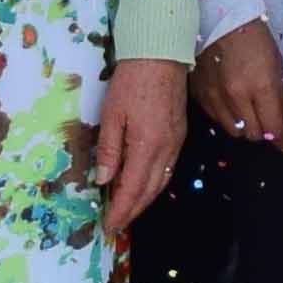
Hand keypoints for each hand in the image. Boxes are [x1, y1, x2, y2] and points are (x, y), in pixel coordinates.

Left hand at [86, 56, 190, 240]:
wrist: (161, 56)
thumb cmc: (131, 82)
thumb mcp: (111, 115)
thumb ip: (109, 150)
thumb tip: (103, 181)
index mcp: (147, 146)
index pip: (132, 190)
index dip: (120, 211)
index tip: (109, 226)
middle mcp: (166, 150)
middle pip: (149, 192)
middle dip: (132, 212)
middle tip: (116, 224)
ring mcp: (176, 143)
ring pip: (161, 182)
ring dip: (144, 200)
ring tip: (127, 210)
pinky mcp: (179, 135)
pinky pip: (168, 169)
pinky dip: (154, 184)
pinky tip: (143, 185)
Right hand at [194, 21, 282, 146]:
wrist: (221, 21)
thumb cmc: (253, 39)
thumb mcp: (276, 66)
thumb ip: (277, 97)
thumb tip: (279, 122)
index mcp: (261, 86)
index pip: (273, 128)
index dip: (282, 140)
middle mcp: (236, 96)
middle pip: (252, 134)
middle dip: (263, 131)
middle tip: (266, 121)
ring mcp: (216, 97)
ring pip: (233, 131)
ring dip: (244, 125)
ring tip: (248, 111)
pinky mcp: (201, 94)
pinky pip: (216, 119)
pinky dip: (226, 116)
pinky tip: (231, 103)